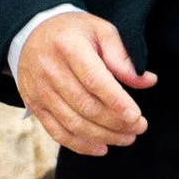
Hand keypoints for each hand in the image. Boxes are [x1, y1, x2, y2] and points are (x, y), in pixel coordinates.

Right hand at [17, 11, 155, 152]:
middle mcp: (50, 70)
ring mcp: (40, 90)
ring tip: (127, 138)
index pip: (95, 80)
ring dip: (103, 136)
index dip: (116, 101)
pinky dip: (80, 145)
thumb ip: (122, 56)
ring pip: (73, 123)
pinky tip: (102, 148)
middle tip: (139, 128)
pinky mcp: (35, 105)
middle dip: (116, 123)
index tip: (136, 116)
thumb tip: (147, 81)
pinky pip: (57, 132)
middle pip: (86, 106)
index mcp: (69, 47)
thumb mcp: (100, 31)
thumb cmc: (73, 32)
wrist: (31, 33)